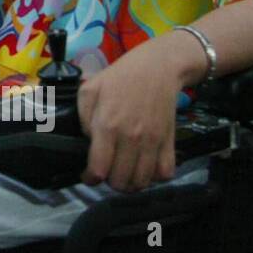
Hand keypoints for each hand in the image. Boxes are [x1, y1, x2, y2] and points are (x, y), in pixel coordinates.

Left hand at [76, 47, 183, 191]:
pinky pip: (165, 173)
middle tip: (107, 172)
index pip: (99, 168)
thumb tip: (88, 141)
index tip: (88, 175)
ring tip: (124, 174)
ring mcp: (153, 142)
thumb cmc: (120, 77)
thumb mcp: (89, 90)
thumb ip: (82, 117)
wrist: (158, 68)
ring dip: (131, 184)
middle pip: (121, 181)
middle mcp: (131, 138)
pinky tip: (145, 168)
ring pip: (142, 182)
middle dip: (110, 182)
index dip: (90, 178)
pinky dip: (155, 177)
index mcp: (108, 125)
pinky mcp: (170, 142)